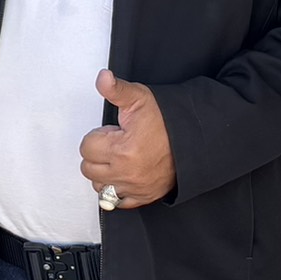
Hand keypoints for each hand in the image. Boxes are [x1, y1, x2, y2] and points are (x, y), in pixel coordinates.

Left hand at [79, 69, 175, 208]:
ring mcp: (135, 188)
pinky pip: (115, 201)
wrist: (195, 138)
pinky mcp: (143, 197)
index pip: (86, 147)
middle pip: (88, 168)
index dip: (98, 135)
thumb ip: (116, 89)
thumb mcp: (140, 98)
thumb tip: (103, 78)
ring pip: (98, 185)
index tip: (114, 132)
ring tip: (120, 157)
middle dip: (98, 153)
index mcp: (122, 151)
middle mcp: (127, 174)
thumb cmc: (168, 119)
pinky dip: (116, 189)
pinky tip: (124, 174)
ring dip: (104, 172)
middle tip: (117, 143)